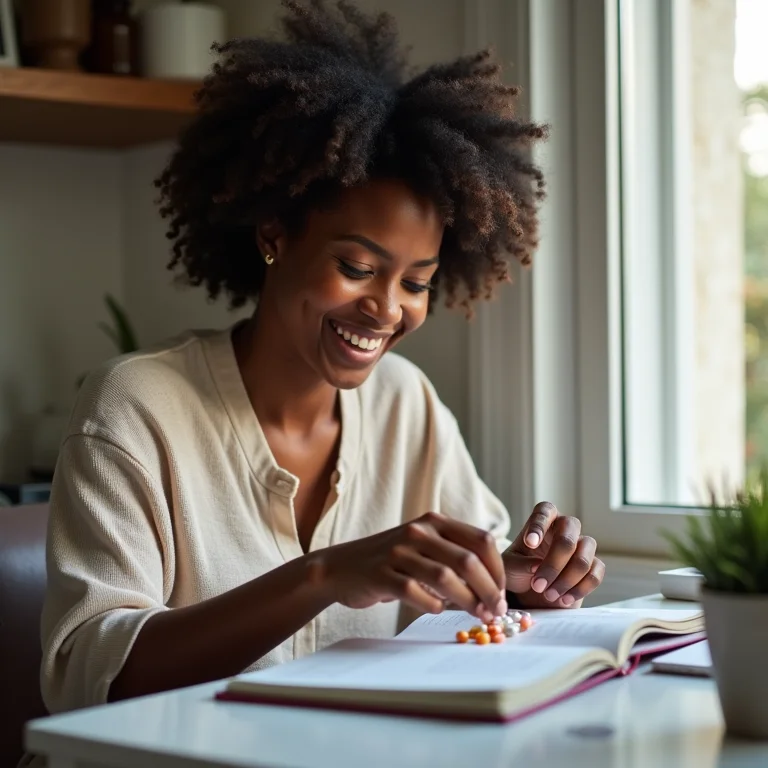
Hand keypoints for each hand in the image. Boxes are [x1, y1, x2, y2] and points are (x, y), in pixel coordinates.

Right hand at [317, 512, 507, 622]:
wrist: (340, 568)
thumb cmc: (390, 562)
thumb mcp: (422, 547)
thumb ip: (453, 556)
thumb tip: (493, 586)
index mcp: (434, 522)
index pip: (481, 541)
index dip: (498, 569)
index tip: (503, 593)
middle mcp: (418, 532)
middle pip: (468, 560)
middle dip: (489, 589)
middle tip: (497, 611)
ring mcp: (398, 552)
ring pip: (446, 578)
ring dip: (468, 601)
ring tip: (478, 616)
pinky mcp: (382, 574)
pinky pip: (415, 592)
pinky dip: (433, 605)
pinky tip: (437, 610)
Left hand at [502, 502, 604, 608]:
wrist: (530, 594)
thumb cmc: (517, 571)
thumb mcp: (510, 568)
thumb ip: (520, 564)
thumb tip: (537, 565)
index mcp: (544, 521)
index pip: (545, 511)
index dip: (539, 525)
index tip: (529, 543)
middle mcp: (565, 529)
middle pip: (568, 535)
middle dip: (554, 563)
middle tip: (537, 585)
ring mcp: (582, 547)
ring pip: (584, 556)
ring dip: (566, 579)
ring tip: (548, 595)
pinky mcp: (592, 567)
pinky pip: (595, 573)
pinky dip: (580, 588)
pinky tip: (563, 599)